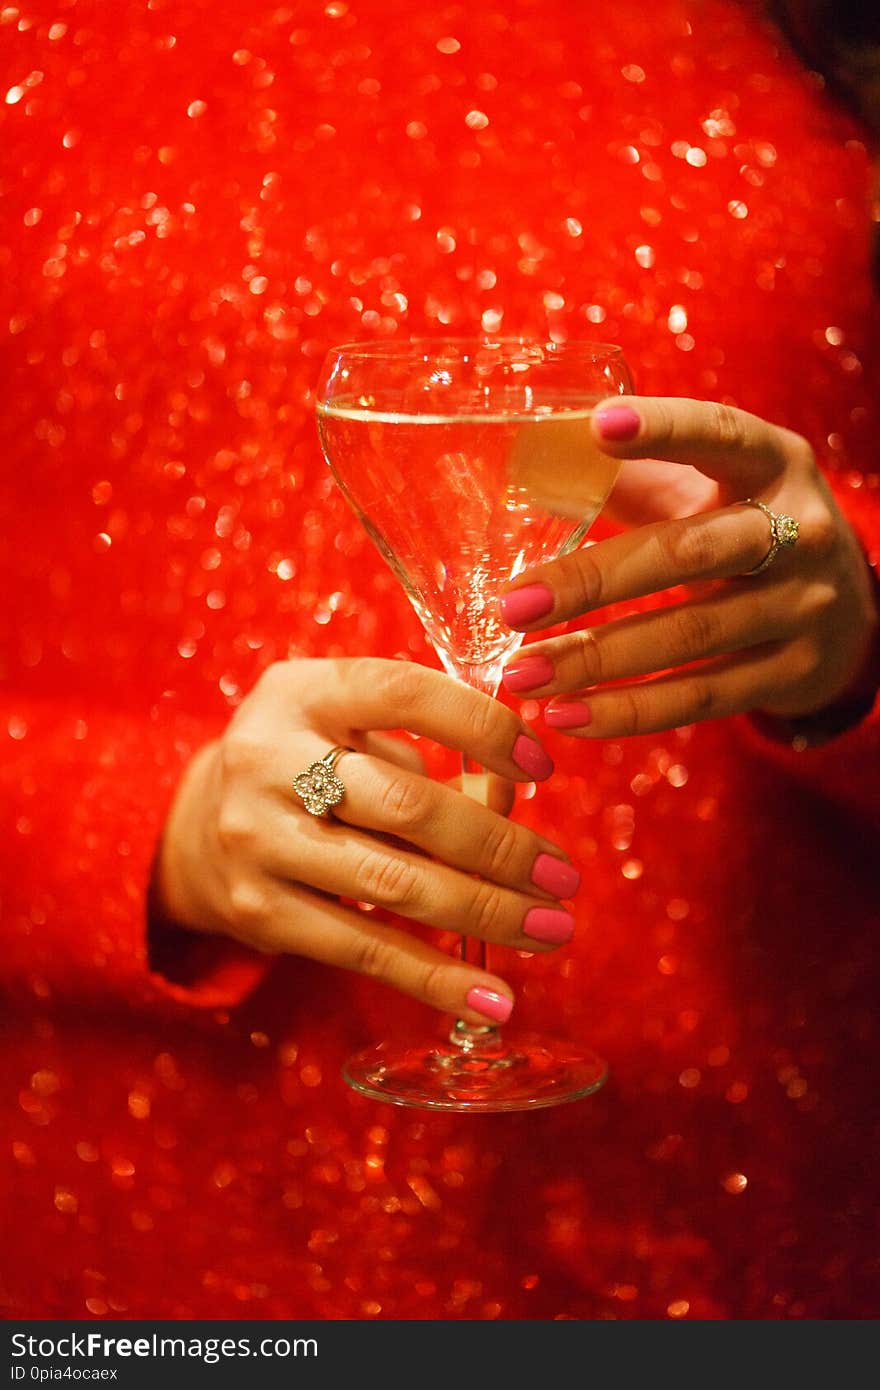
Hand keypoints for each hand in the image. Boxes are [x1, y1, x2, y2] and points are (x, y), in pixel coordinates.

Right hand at [155, 658, 578, 1022]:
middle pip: (406, 806)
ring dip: (486, 912)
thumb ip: (426, 750)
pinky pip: (364, 950)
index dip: (483, 728)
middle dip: (499, 846)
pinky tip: (493, 998)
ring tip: (550, 929)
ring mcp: (258, 839)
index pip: (406, 694)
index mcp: (303, 692)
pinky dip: (435, 979)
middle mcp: (269, 759)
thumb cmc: (308, 762)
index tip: (542, 767)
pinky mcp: (260, 911)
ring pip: (394, 885)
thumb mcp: (351, 724)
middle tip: (563, 877)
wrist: (197, 826)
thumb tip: (512, 800)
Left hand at [499, 397, 877, 736]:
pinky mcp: (792, 673)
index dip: (664, 429)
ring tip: (520, 675)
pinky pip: (700, 698)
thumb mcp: (705, 486)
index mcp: (773, 463)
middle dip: (591, 582)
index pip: (720, 434)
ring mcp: (803, 607)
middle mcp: (800, 531)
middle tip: (512, 605)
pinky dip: (628, 711)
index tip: (596, 427)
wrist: (843, 609)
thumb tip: (527, 461)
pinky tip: (567, 717)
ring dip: (594, 660)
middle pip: (687, 553)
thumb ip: (628, 473)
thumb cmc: (740, 526)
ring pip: (687, 636)